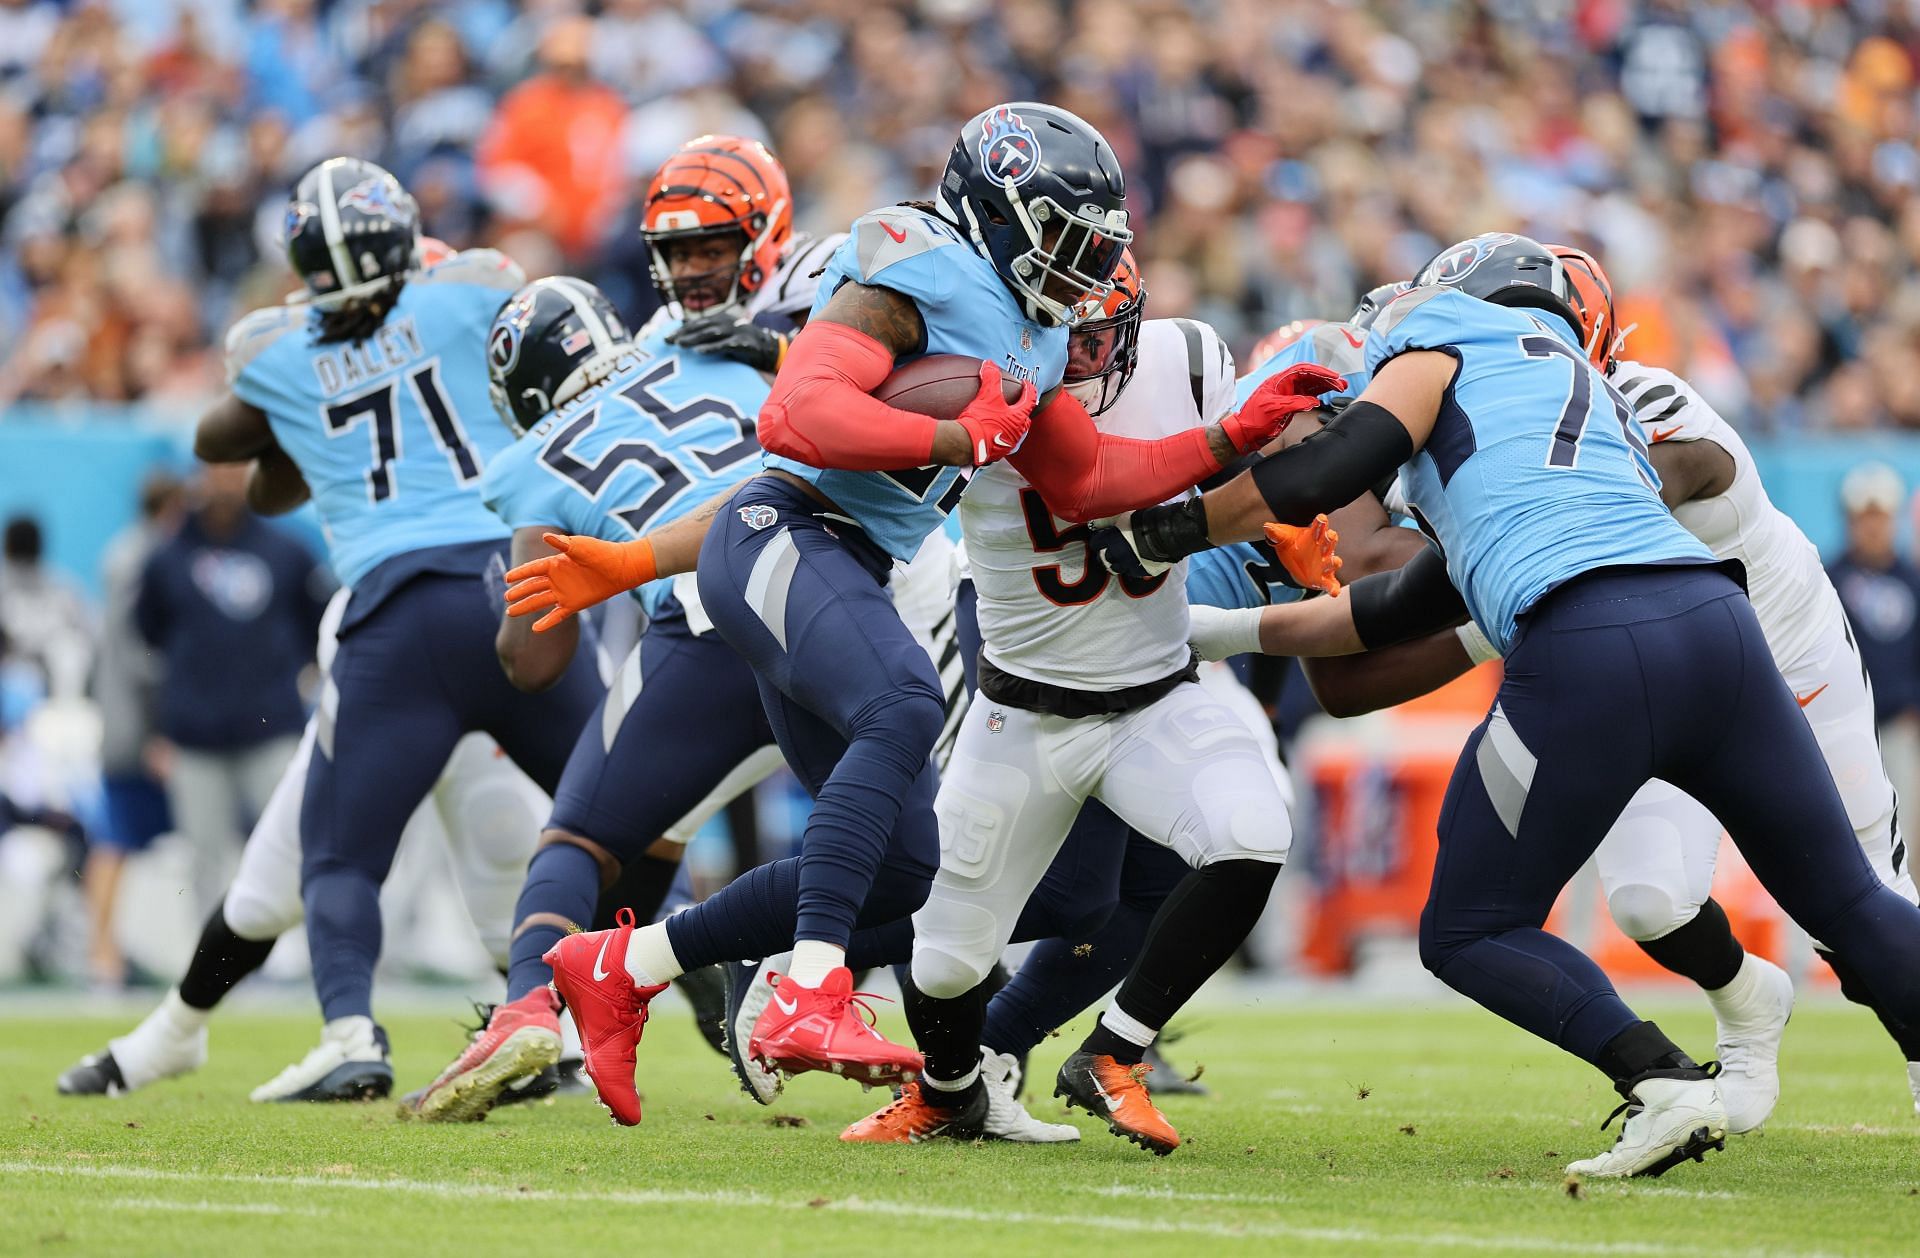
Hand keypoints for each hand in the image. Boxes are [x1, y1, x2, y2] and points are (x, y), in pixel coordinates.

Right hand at [505, 534, 657, 630]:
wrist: (621, 568)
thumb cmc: (601, 553)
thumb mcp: (581, 546)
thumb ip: (563, 544)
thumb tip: (545, 536)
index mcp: (556, 563)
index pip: (532, 569)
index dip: (519, 574)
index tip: (506, 578)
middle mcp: (557, 578)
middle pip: (533, 586)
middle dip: (519, 592)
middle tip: (506, 598)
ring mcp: (564, 592)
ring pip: (540, 601)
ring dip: (526, 606)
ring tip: (510, 612)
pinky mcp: (574, 604)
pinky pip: (557, 615)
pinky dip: (547, 622)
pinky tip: (535, 628)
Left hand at [666, 312, 787, 372]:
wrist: (772, 350)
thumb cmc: (744, 346)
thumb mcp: (726, 338)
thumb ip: (710, 338)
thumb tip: (686, 340)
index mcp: (721, 319)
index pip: (698, 323)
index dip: (682, 329)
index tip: (666, 338)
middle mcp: (728, 322)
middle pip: (702, 326)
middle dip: (684, 333)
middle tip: (667, 341)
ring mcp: (737, 331)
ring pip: (711, 333)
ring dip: (694, 338)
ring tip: (679, 344)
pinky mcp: (744, 343)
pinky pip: (725, 345)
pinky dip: (711, 348)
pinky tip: (699, 352)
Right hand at [953, 362, 1035, 465]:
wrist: (966, 443)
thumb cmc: (980, 420)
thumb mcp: (987, 395)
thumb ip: (990, 377)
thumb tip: (989, 364)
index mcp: (1018, 418)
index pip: (1029, 400)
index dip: (1029, 390)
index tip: (1026, 384)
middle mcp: (1016, 433)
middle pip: (1024, 420)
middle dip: (1023, 411)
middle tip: (1018, 404)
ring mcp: (1007, 445)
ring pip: (1015, 434)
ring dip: (1012, 426)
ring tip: (1005, 420)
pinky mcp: (996, 453)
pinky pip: (1002, 444)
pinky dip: (999, 437)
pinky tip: (991, 434)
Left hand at [1089, 513, 1173, 580]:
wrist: (1168, 533)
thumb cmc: (1145, 520)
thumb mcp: (1124, 516)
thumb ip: (1107, 522)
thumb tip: (1093, 524)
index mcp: (1111, 540)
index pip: (1096, 544)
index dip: (1098, 541)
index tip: (1102, 538)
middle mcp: (1117, 555)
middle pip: (1103, 559)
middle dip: (1105, 554)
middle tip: (1110, 549)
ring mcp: (1129, 565)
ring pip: (1115, 569)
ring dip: (1115, 563)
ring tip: (1121, 557)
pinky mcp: (1141, 572)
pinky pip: (1131, 573)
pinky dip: (1130, 567)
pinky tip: (1134, 561)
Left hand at [1222, 363, 1348, 452]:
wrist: (1243, 434)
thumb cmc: (1253, 421)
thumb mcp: (1274, 411)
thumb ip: (1294, 404)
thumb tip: (1314, 400)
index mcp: (1278, 381)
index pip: (1303, 370)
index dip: (1320, 371)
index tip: (1334, 376)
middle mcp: (1284, 384)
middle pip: (1309, 376)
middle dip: (1326, 378)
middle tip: (1342, 383)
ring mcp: (1287, 394)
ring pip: (1310, 385)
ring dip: (1325, 385)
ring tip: (1340, 388)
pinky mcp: (1289, 404)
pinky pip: (1306, 395)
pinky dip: (1318, 394)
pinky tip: (1327, 395)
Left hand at [1263, 515, 1341, 595]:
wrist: (1293, 561)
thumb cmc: (1292, 545)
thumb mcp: (1283, 538)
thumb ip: (1276, 533)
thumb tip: (1266, 527)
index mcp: (1314, 536)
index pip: (1318, 527)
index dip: (1320, 522)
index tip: (1321, 518)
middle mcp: (1323, 550)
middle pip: (1329, 543)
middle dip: (1331, 539)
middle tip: (1331, 534)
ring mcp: (1324, 564)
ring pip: (1332, 562)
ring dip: (1335, 562)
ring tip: (1336, 561)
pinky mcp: (1324, 579)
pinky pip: (1331, 583)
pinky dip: (1333, 588)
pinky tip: (1334, 592)